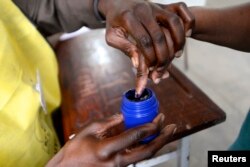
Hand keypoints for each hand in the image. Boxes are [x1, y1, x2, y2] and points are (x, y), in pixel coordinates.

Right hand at [46, 113, 175, 166]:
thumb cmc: (75, 151)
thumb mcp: (89, 131)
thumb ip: (108, 122)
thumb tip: (123, 117)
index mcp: (106, 149)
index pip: (134, 136)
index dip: (149, 127)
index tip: (158, 119)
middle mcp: (116, 162)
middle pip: (146, 151)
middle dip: (162, 139)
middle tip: (171, 128)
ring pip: (144, 157)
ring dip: (157, 144)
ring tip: (165, 133)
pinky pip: (136, 159)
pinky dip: (145, 148)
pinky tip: (150, 139)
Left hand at [98, 0, 186, 95]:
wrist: (118, 2)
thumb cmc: (114, 22)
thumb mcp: (112, 36)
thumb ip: (124, 48)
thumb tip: (137, 64)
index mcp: (128, 18)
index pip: (144, 41)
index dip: (149, 58)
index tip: (150, 69)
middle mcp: (143, 10)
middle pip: (159, 35)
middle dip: (163, 56)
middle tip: (161, 69)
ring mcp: (155, 6)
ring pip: (173, 22)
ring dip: (178, 41)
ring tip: (176, 56)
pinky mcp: (163, 5)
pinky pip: (181, 9)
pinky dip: (187, 22)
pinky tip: (188, 35)